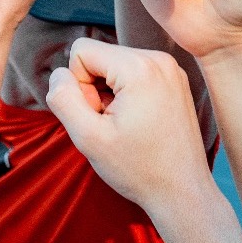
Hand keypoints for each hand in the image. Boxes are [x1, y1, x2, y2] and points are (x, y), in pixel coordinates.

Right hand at [46, 39, 214, 214]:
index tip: (98, 117)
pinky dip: (127, 95)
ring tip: (126, 126)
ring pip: (115, 65)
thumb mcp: (88, 137)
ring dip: (110, 94)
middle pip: (99, 56)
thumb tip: (60, 74)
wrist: (182, 191)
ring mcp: (171, 68)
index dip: (79, 86)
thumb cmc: (138, 168)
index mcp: (140, 66)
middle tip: (112, 125)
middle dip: (95, 89)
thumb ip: (63, 99)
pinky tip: (137, 123)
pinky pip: (134, 74)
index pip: (81, 51)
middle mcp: (159, 58)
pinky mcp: (175, 80)